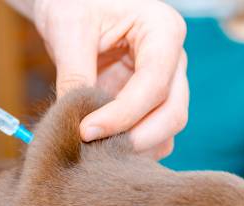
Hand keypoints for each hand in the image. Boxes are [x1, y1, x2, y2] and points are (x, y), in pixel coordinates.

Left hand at [30, 0, 188, 158]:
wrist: (73, 4)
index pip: (154, 84)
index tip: (86, 131)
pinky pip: (154, 135)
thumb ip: (75, 75)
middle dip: (137, 138)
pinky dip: (132, 147)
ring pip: (168, 129)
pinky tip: (103, 149)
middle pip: (172, 112)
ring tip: (96, 152)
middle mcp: (174, 58)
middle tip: (95, 151)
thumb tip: (75, 125)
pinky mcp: (152, 102)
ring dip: (136, 147)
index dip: (123, 115)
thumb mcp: (69, 29)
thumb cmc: (74, 3)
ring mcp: (167, 82)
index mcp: (163, 30)